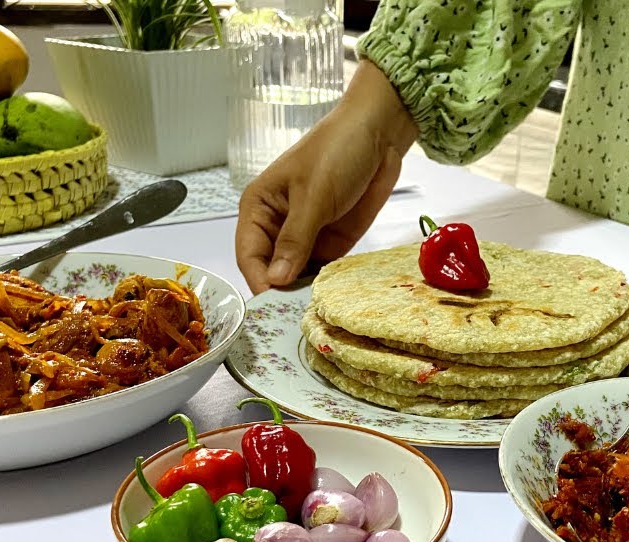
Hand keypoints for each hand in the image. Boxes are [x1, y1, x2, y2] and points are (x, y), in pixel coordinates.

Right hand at [235, 62, 418, 293]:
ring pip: (295, 277)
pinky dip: (323, 287)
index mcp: (258, 209)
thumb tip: (275, 280)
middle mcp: (276, 228)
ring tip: (314, 315)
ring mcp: (304, 239)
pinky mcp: (331, 244)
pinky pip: (321, 273)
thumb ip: (295, 238)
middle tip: (295, 319)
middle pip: (270, 272)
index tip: (273, 307)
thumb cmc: (336, 150)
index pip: (249, 256)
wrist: (379, 134)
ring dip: (303, 294)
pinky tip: (331, 301)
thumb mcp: (313, 193)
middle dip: (281, 294)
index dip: (260, 282)